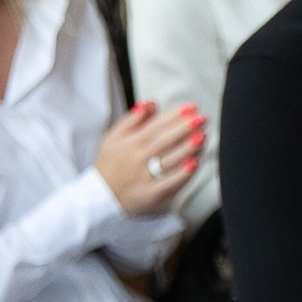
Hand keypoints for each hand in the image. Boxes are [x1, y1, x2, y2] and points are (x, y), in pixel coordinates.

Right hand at [95, 99, 202, 216]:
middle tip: (202, 119)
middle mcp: (137, 160)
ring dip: (188, 148)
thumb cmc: (109, 165)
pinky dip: (183, 174)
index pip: (155, 126)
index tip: (191, 107)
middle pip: (164, 141)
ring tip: (202, 136)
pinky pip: (169, 184)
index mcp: (130, 144)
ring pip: (169, 161)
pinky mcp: (151, 196)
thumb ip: (132, 119)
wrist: (99, 198)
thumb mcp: (112, 138)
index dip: (174, 116)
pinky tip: (195, 163)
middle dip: (185, 128)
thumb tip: (151, 103)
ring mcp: (145, 178)